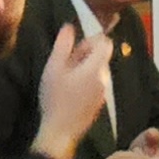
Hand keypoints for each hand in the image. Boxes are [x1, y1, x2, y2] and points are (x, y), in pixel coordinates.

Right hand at [33, 21, 114, 158]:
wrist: (61, 132)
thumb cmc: (55, 99)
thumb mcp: (54, 68)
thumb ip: (63, 45)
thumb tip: (68, 26)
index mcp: (96, 67)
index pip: (105, 42)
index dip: (91, 41)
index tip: (75, 50)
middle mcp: (105, 78)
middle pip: (101, 56)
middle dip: (85, 55)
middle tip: (65, 65)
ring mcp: (104, 92)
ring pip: (98, 70)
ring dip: (84, 69)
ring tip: (65, 80)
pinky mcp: (99, 103)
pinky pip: (96, 84)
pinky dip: (86, 82)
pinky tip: (70, 92)